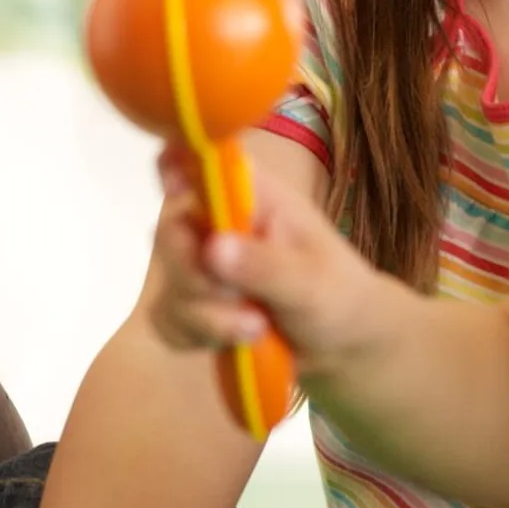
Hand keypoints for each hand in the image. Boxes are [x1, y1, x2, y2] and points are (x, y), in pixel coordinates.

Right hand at [145, 146, 384, 373]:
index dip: (175, 167)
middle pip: (170, 234)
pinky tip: (234, 339)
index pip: (199, 162)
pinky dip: (197, 336)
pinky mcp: (190, 303)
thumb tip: (214, 248)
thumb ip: (265, 266)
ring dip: (209, 317)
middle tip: (238, 298)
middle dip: (197, 277)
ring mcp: (200, 264)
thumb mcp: (312, 282)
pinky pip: (167, 319)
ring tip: (256, 327)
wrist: (341, 345)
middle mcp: (217, 223)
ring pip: (170, 286)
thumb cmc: (338, 295)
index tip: (175, 192)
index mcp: (250, 196)